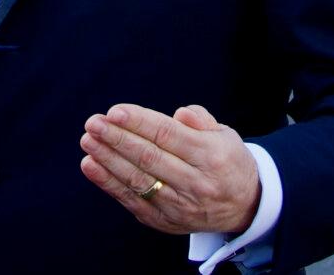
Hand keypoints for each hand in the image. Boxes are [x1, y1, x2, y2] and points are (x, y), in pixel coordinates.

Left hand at [80, 103, 259, 234]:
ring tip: (88, 141)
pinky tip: (91, 165)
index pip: (169, 136)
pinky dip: (109, 183)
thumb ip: (201, 119)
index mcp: (211, 156)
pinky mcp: (165, 221)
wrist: (245, 206)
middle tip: (93, 123)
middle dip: (117, 139)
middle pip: (149, 158)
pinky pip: (133, 201)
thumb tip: (179, 115)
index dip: (140, 123)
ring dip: (108, 160)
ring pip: (138, 181)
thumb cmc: (226, 160)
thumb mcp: (225, 134)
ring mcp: (180, 206)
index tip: (114, 111)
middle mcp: (196, 183)